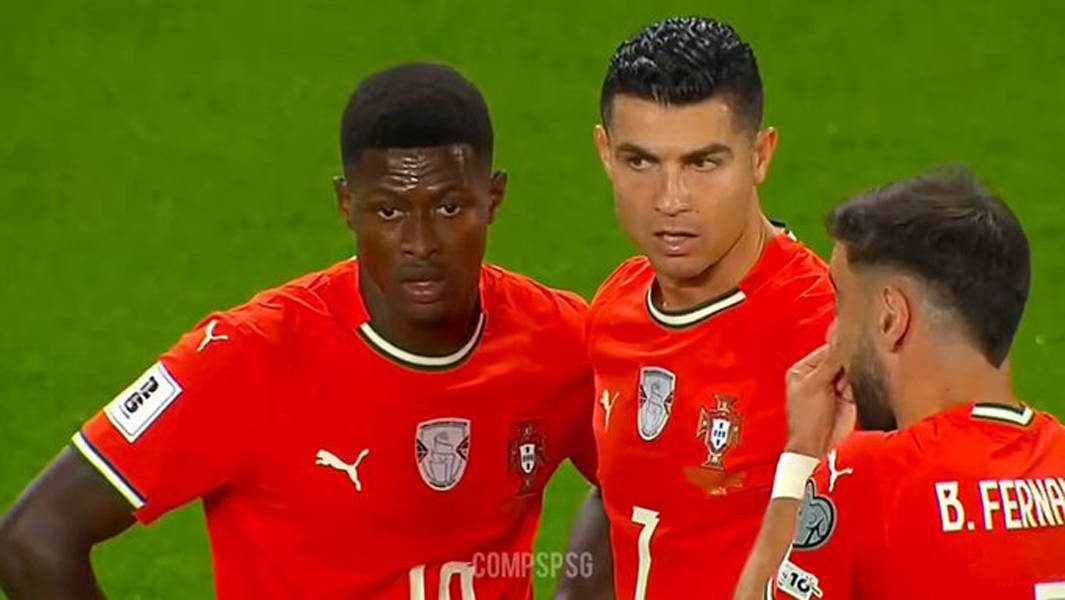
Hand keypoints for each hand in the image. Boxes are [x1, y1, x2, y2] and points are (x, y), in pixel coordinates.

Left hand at [784, 344, 855, 458]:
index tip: (850, 341)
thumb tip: (841, 342)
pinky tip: (857, 386)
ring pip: (851, 370)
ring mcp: (835, 388)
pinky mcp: (850, 398)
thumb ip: (830, 363)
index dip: (837, 347)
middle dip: (846, 361)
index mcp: (803, 371)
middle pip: (839, 359)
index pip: (824, 350)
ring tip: (850, 381)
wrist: (819, 447)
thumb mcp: (815, 385)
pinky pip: (859, 383)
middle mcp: (819, 377)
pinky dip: (861, 383)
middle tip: (851, 362)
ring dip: (853, 373)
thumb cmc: (805, 421)